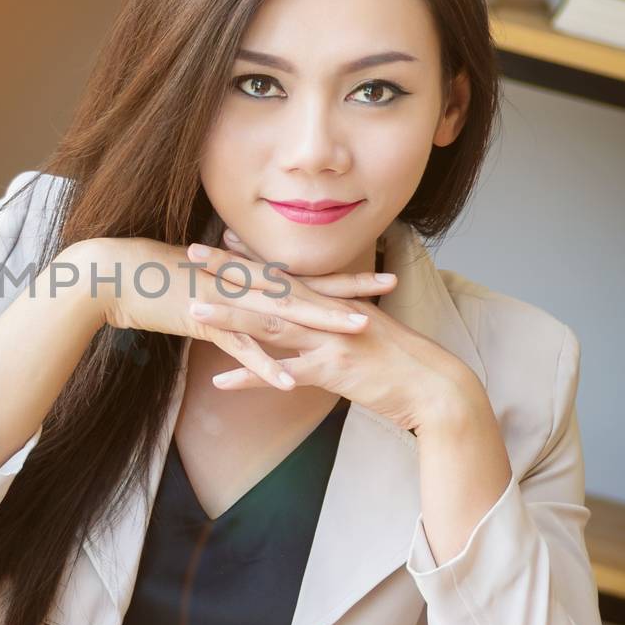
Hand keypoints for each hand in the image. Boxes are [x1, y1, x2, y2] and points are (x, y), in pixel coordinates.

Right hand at [68, 236, 387, 392]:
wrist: (112, 273)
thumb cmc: (150, 276)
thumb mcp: (199, 280)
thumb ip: (229, 290)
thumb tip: (248, 298)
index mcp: (244, 276)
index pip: (303, 277)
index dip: (341, 277)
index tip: (377, 276)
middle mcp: (242, 284)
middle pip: (305, 288)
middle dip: (347, 290)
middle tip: (389, 286)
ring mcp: (226, 303)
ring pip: (282, 314)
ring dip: (320, 323)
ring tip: (358, 332)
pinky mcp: (203, 322)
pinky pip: (240, 348)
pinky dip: (264, 366)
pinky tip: (289, 382)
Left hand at [185, 229, 473, 433]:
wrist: (434, 384)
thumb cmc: (401, 360)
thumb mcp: (366, 330)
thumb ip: (338, 319)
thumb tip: (319, 313)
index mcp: (331, 302)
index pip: (284, 273)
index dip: (252, 257)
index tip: (220, 240)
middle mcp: (326, 314)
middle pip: (269, 288)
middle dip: (228, 270)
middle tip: (190, 254)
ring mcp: (328, 339)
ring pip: (270, 325)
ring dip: (230, 317)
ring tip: (193, 310)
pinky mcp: (332, 371)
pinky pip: (284, 374)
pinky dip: (252, 376)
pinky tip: (219, 380)